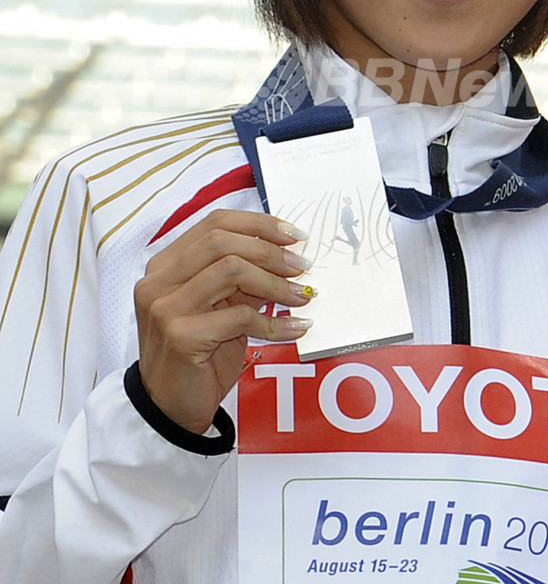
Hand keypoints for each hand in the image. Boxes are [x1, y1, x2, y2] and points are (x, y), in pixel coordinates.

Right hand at [134, 210, 312, 433]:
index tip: (294, 236)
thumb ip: (243, 280)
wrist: (170, 410)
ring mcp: (165, 307)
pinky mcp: (181, 335)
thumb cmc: (198, 356)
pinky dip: (274, 322)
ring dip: (275, 283)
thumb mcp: (221, 308)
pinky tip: (294, 329)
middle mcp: (159, 280)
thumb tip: (286, 256)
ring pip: (231, 270)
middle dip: (270, 250)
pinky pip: (239, 316)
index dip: (258, 224)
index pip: (214, 223)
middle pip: (221, 241)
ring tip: (302, 296)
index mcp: (166, 264)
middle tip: (302, 267)